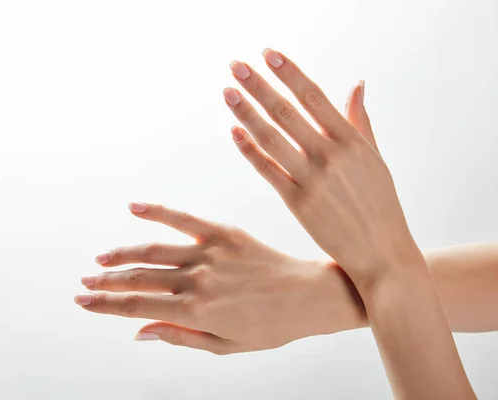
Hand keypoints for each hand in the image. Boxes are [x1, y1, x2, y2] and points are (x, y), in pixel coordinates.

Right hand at [74, 203, 365, 353]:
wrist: (310, 296)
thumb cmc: (271, 326)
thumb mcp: (225, 345)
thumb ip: (179, 337)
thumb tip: (139, 334)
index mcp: (195, 312)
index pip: (137, 308)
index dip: (106, 305)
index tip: (83, 301)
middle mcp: (196, 281)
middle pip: (138, 280)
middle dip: (106, 283)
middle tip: (84, 283)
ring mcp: (208, 254)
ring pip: (152, 251)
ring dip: (121, 256)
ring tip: (100, 260)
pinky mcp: (223, 233)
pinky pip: (184, 219)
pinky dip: (157, 212)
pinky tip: (134, 208)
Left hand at [223, 49, 423, 288]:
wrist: (381, 252)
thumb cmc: (380, 203)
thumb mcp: (375, 158)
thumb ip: (361, 120)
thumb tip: (357, 84)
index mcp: (352, 141)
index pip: (314, 97)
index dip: (289, 73)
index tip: (268, 54)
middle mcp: (331, 156)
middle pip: (286, 111)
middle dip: (258, 85)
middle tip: (235, 65)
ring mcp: (313, 180)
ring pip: (272, 138)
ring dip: (246, 113)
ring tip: (227, 92)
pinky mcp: (298, 203)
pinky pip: (268, 171)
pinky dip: (249, 150)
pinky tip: (234, 131)